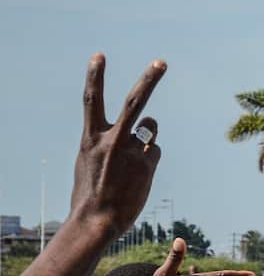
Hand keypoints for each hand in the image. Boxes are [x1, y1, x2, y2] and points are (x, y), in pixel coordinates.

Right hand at [70, 55, 165, 234]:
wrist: (97, 220)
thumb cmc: (92, 192)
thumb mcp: (90, 161)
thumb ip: (109, 141)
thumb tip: (143, 129)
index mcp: (90, 138)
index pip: (91, 100)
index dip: (94, 76)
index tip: (99, 56)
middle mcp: (111, 140)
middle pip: (135, 102)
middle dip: (149, 80)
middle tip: (161, 62)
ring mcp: (132, 151)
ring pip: (150, 130)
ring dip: (147, 136)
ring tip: (131, 162)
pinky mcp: (148, 163)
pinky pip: (155, 152)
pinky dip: (149, 160)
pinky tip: (138, 177)